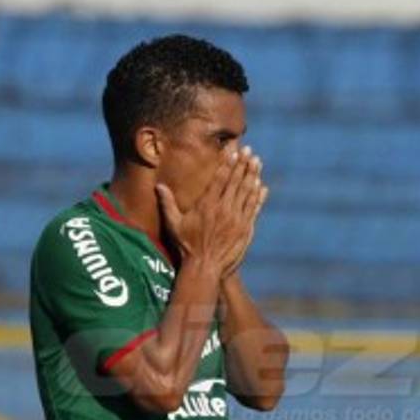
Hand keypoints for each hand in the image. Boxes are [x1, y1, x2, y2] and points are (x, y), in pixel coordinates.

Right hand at [156, 147, 265, 277]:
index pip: (220, 178)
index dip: (229, 163)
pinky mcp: (245, 229)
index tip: (235, 151)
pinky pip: (253, 208)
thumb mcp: (174, 225)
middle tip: (250, 151)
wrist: (205, 268)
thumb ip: (168, 204)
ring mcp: (236, 219)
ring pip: (247, 192)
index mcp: (207, 204)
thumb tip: (158, 186)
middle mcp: (223, 209)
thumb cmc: (187, 246)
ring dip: (253, 176)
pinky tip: (261, 186)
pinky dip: (258, 196)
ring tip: (257, 163)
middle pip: (236, 182)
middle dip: (244, 165)